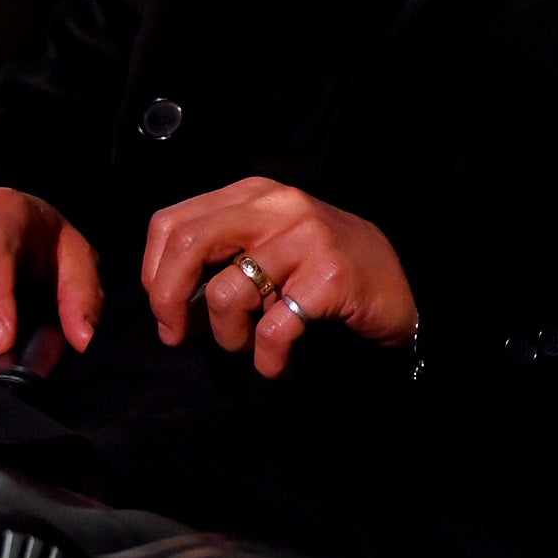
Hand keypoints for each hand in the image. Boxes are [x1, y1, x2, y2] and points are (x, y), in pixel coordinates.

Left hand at [141, 178, 418, 378]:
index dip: (154, 274)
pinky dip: (268, 359)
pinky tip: (280, 364)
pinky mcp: (331, 276)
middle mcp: (281, 205)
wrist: (403, 289)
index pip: (173, 223)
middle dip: (169, 301)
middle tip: (179, 335)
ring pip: (227, 294)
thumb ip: (224, 248)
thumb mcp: (271, 242)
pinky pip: (273, 329)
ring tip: (250, 346)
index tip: (167, 311)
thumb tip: (164, 291)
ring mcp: (309, 238)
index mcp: (257, 194)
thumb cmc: (326, 272)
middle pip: (188, 245)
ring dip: (229, 337)